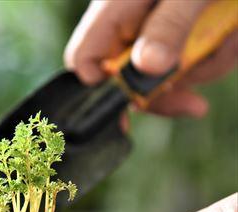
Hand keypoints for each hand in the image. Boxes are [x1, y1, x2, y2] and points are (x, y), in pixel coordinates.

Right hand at [63, 0, 237, 117]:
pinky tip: (229, 34)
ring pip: (164, 74)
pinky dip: (214, 56)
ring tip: (227, 35)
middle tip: (194, 105)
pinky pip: (189, 62)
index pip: (84, 60)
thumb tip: (147, 67)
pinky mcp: (177, 34)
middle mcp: (128, 24)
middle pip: (126, 79)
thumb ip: (167, 26)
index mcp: (114, 10)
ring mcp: (153, 30)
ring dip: (202, 68)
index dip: (101, 89)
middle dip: (166, 90)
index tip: (133, 105)